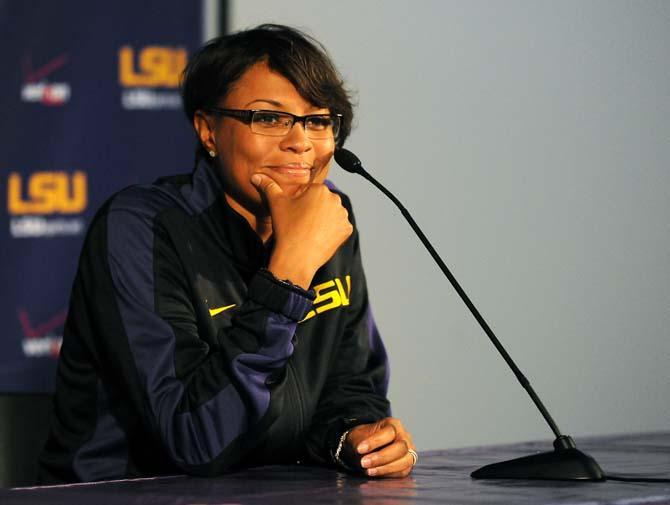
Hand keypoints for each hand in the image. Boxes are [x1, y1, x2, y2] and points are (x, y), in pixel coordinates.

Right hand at [251, 173, 352, 288]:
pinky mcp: (346, 230)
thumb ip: (268, 186)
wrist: (297, 257)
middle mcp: (336, 199)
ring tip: (310, 230)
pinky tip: (319, 236)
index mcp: (320, 189)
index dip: (300, 202)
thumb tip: (256, 176)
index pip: (310, 192)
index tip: (295, 214)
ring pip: (331, 213)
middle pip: (323, 202)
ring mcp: (343, 216)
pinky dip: (331, 231)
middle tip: (301, 223)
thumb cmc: (287, 228)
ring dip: (324, 219)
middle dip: (314, 209)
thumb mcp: (276, 203)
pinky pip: (338, 227)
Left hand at [344, 417, 415, 477]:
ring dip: (385, 468)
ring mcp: (409, 451)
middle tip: (364, 462)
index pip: (389, 432)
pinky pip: (402, 472)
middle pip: (400, 447)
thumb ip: (361, 444)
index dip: (375, 441)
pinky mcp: (407, 465)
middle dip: (381, 457)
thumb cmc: (363, 440)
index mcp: (393, 424)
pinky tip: (376, 473)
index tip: (360, 449)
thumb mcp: (358, 437)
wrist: (364, 450)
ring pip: (405, 461)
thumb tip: (363, 454)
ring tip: (368, 470)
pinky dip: (388, 474)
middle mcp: (405, 436)